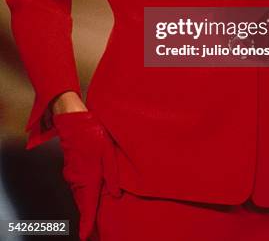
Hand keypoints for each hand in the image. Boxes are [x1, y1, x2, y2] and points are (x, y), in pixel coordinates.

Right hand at [53, 111, 120, 240]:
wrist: (74, 122)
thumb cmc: (93, 135)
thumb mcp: (108, 153)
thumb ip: (112, 175)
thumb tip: (116, 195)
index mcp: (89, 179)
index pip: (87, 208)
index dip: (87, 224)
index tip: (86, 237)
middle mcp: (78, 181)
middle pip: (83, 205)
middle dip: (88, 219)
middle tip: (95, 232)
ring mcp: (73, 176)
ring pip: (80, 196)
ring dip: (86, 207)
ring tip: (93, 217)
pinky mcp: (71, 170)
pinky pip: (78, 188)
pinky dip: (83, 196)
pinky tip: (90, 196)